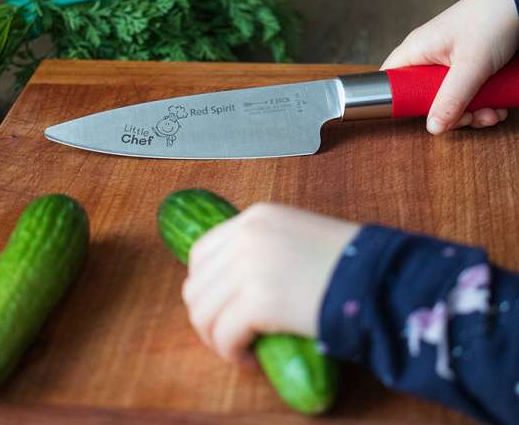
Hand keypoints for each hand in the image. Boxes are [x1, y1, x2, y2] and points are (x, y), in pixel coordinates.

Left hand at [182, 203, 359, 362]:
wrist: (378, 274)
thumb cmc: (345, 261)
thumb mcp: (296, 236)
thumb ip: (262, 248)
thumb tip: (234, 284)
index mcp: (254, 217)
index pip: (201, 252)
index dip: (204, 286)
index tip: (220, 307)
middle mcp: (246, 235)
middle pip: (196, 284)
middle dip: (206, 317)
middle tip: (227, 334)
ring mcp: (249, 265)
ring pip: (202, 311)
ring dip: (214, 337)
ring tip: (238, 348)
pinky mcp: (259, 300)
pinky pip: (223, 335)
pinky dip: (230, 352)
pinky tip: (249, 357)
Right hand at [381, 0, 518, 133]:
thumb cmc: (492, 18)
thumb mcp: (472, 66)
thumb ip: (451, 99)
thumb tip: (433, 128)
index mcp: (416, 50)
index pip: (389, 81)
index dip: (399, 102)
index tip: (420, 116)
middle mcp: (428, 58)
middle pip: (423, 98)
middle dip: (450, 113)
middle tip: (469, 117)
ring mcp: (449, 64)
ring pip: (449, 100)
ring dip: (472, 112)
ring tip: (491, 112)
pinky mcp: (468, 67)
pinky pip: (467, 94)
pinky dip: (483, 103)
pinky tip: (497, 105)